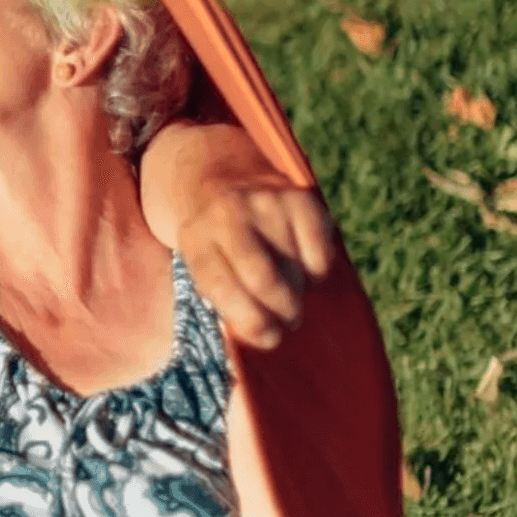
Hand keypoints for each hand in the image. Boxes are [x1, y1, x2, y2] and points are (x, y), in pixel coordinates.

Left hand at [175, 179, 337, 350]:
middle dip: (282, 312)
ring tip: (289, 291)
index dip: (248, 322)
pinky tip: (303, 266)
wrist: (221, 177)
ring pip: (295, 268)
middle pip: (263, 279)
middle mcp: (227, 214)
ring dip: (299, 293)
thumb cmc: (215, 243)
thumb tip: (258, 338)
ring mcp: (265, 201)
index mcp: (195, 239)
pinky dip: (317, 272)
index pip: (220, 288)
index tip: (268, 338)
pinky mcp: (299, 197)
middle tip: (288, 322)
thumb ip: (219, 301)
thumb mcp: (199, 266)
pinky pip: (321, 253)